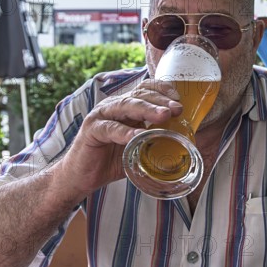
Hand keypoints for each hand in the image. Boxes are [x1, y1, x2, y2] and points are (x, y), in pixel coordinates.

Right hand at [55, 80, 182, 196]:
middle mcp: (114, 106)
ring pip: (126, 106)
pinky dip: (125, 131)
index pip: (146, 89)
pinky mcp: (92, 130)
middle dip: (161, 100)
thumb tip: (183, 144)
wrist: (82, 176)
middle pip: (140, 95)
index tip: (180, 101)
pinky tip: (137, 135)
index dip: (163, 91)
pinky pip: (110, 128)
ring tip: (164, 115)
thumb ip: (155, 141)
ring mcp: (102, 116)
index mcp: (127, 107)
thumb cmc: (112, 160)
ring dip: (147, 109)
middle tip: (178, 109)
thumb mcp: (138, 148)